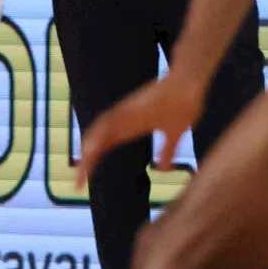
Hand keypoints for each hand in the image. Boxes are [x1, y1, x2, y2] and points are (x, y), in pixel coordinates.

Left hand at [75, 69, 206, 187]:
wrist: (190, 82)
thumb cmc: (183, 105)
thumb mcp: (175, 134)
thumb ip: (167, 151)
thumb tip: (165, 169)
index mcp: (130, 127)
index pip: (105, 146)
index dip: (93, 162)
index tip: (84, 183)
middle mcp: (124, 119)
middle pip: (97, 141)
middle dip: (86, 163)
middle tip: (77, 185)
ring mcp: (127, 111)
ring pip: (100, 131)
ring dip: (90, 150)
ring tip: (81, 171)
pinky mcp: (132, 106)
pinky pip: (111, 120)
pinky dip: (99, 134)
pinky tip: (91, 148)